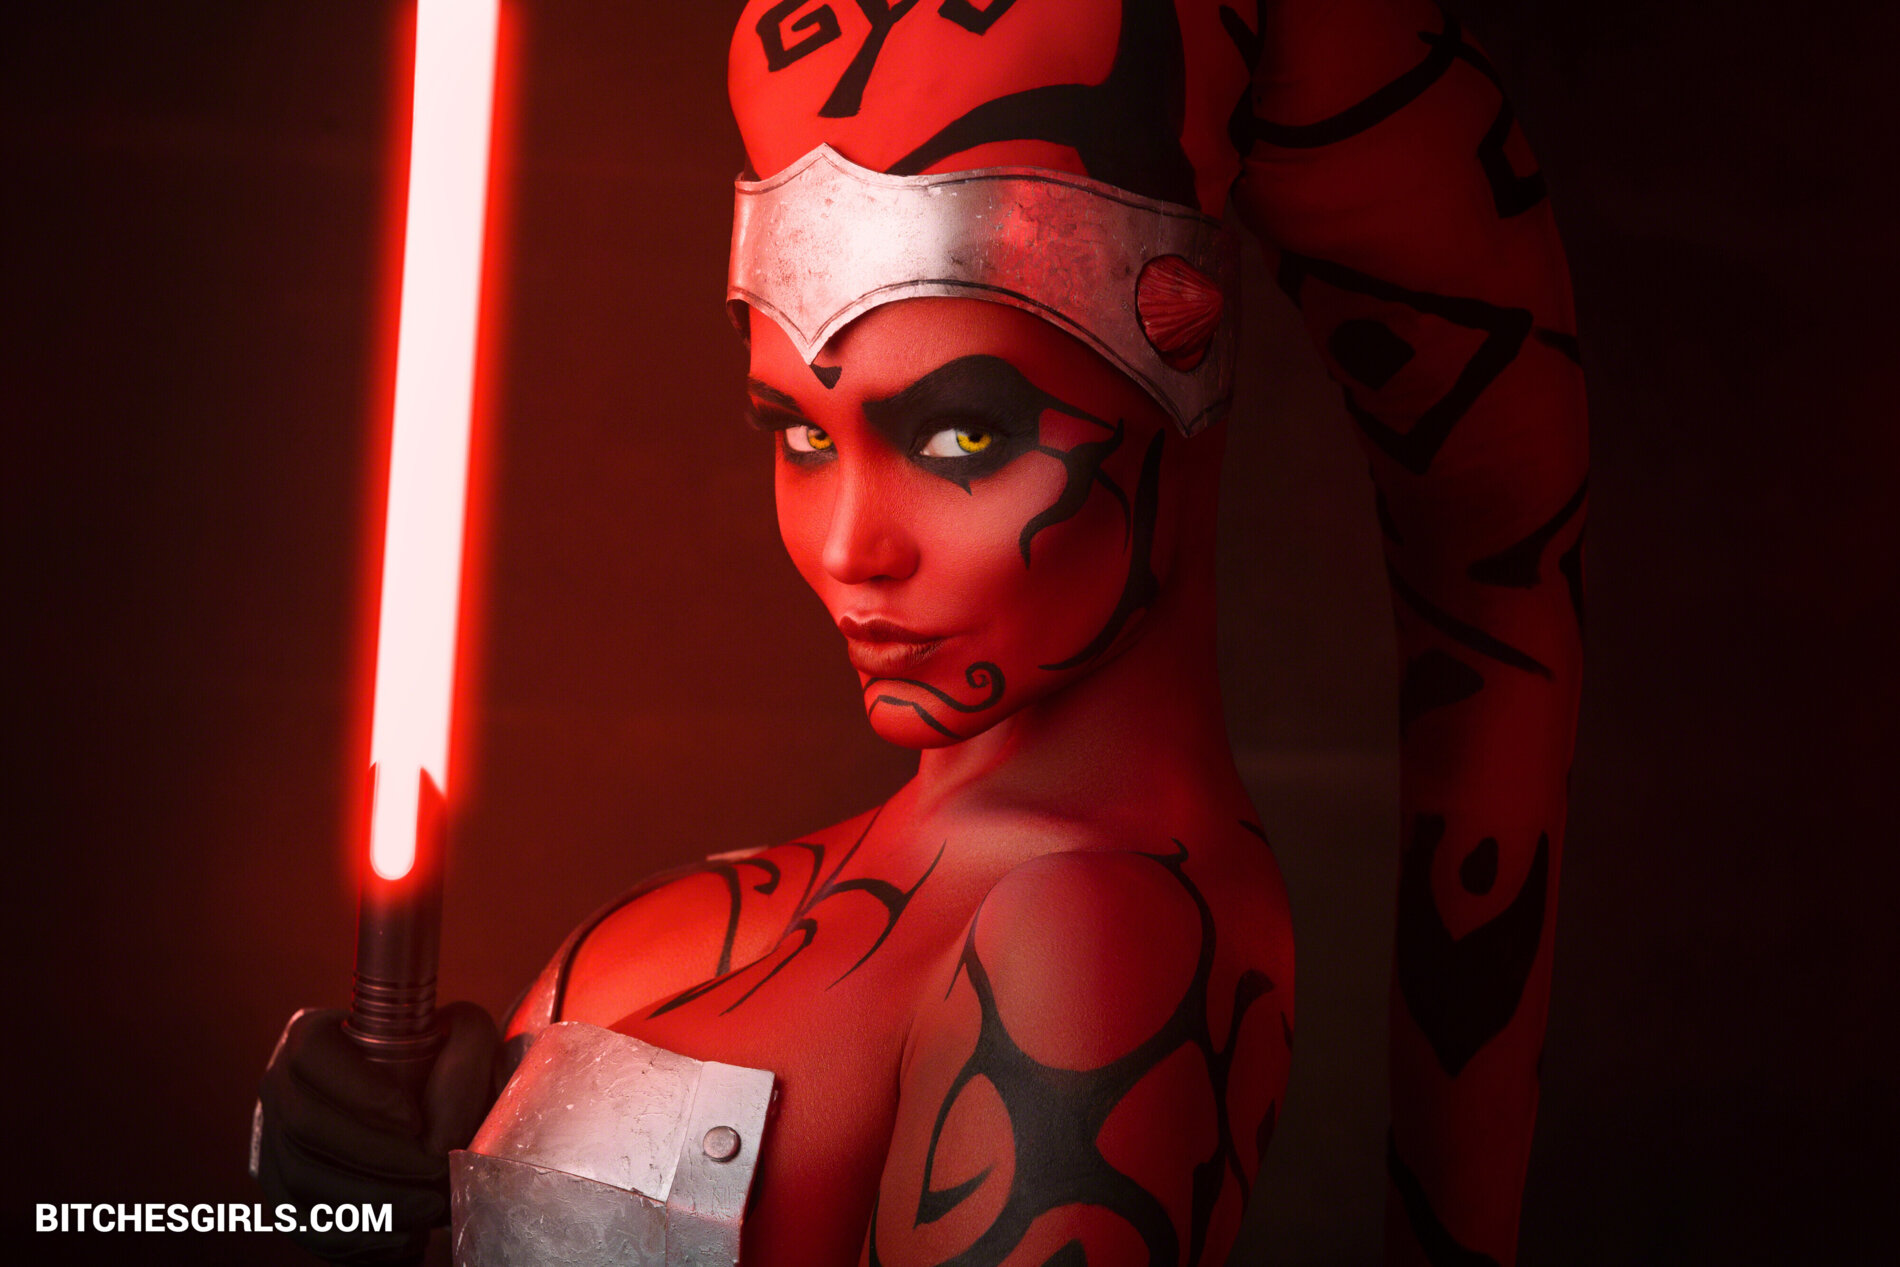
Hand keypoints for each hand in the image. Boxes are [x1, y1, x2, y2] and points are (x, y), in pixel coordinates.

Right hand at [253, 1003, 498, 1264]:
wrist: (429, 1108)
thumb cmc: (443, 1065)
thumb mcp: (462, 1036)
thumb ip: (466, 1055)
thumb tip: (442, 1132)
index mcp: (312, 1034)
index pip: (314, 1054)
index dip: (359, 1090)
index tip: (414, 1121)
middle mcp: (280, 1086)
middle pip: (304, 1124)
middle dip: (376, 1156)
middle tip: (435, 1172)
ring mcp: (271, 1142)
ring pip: (301, 1179)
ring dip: (370, 1202)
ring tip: (430, 1208)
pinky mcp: (282, 1193)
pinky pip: (303, 1224)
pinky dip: (355, 1237)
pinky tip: (405, 1235)